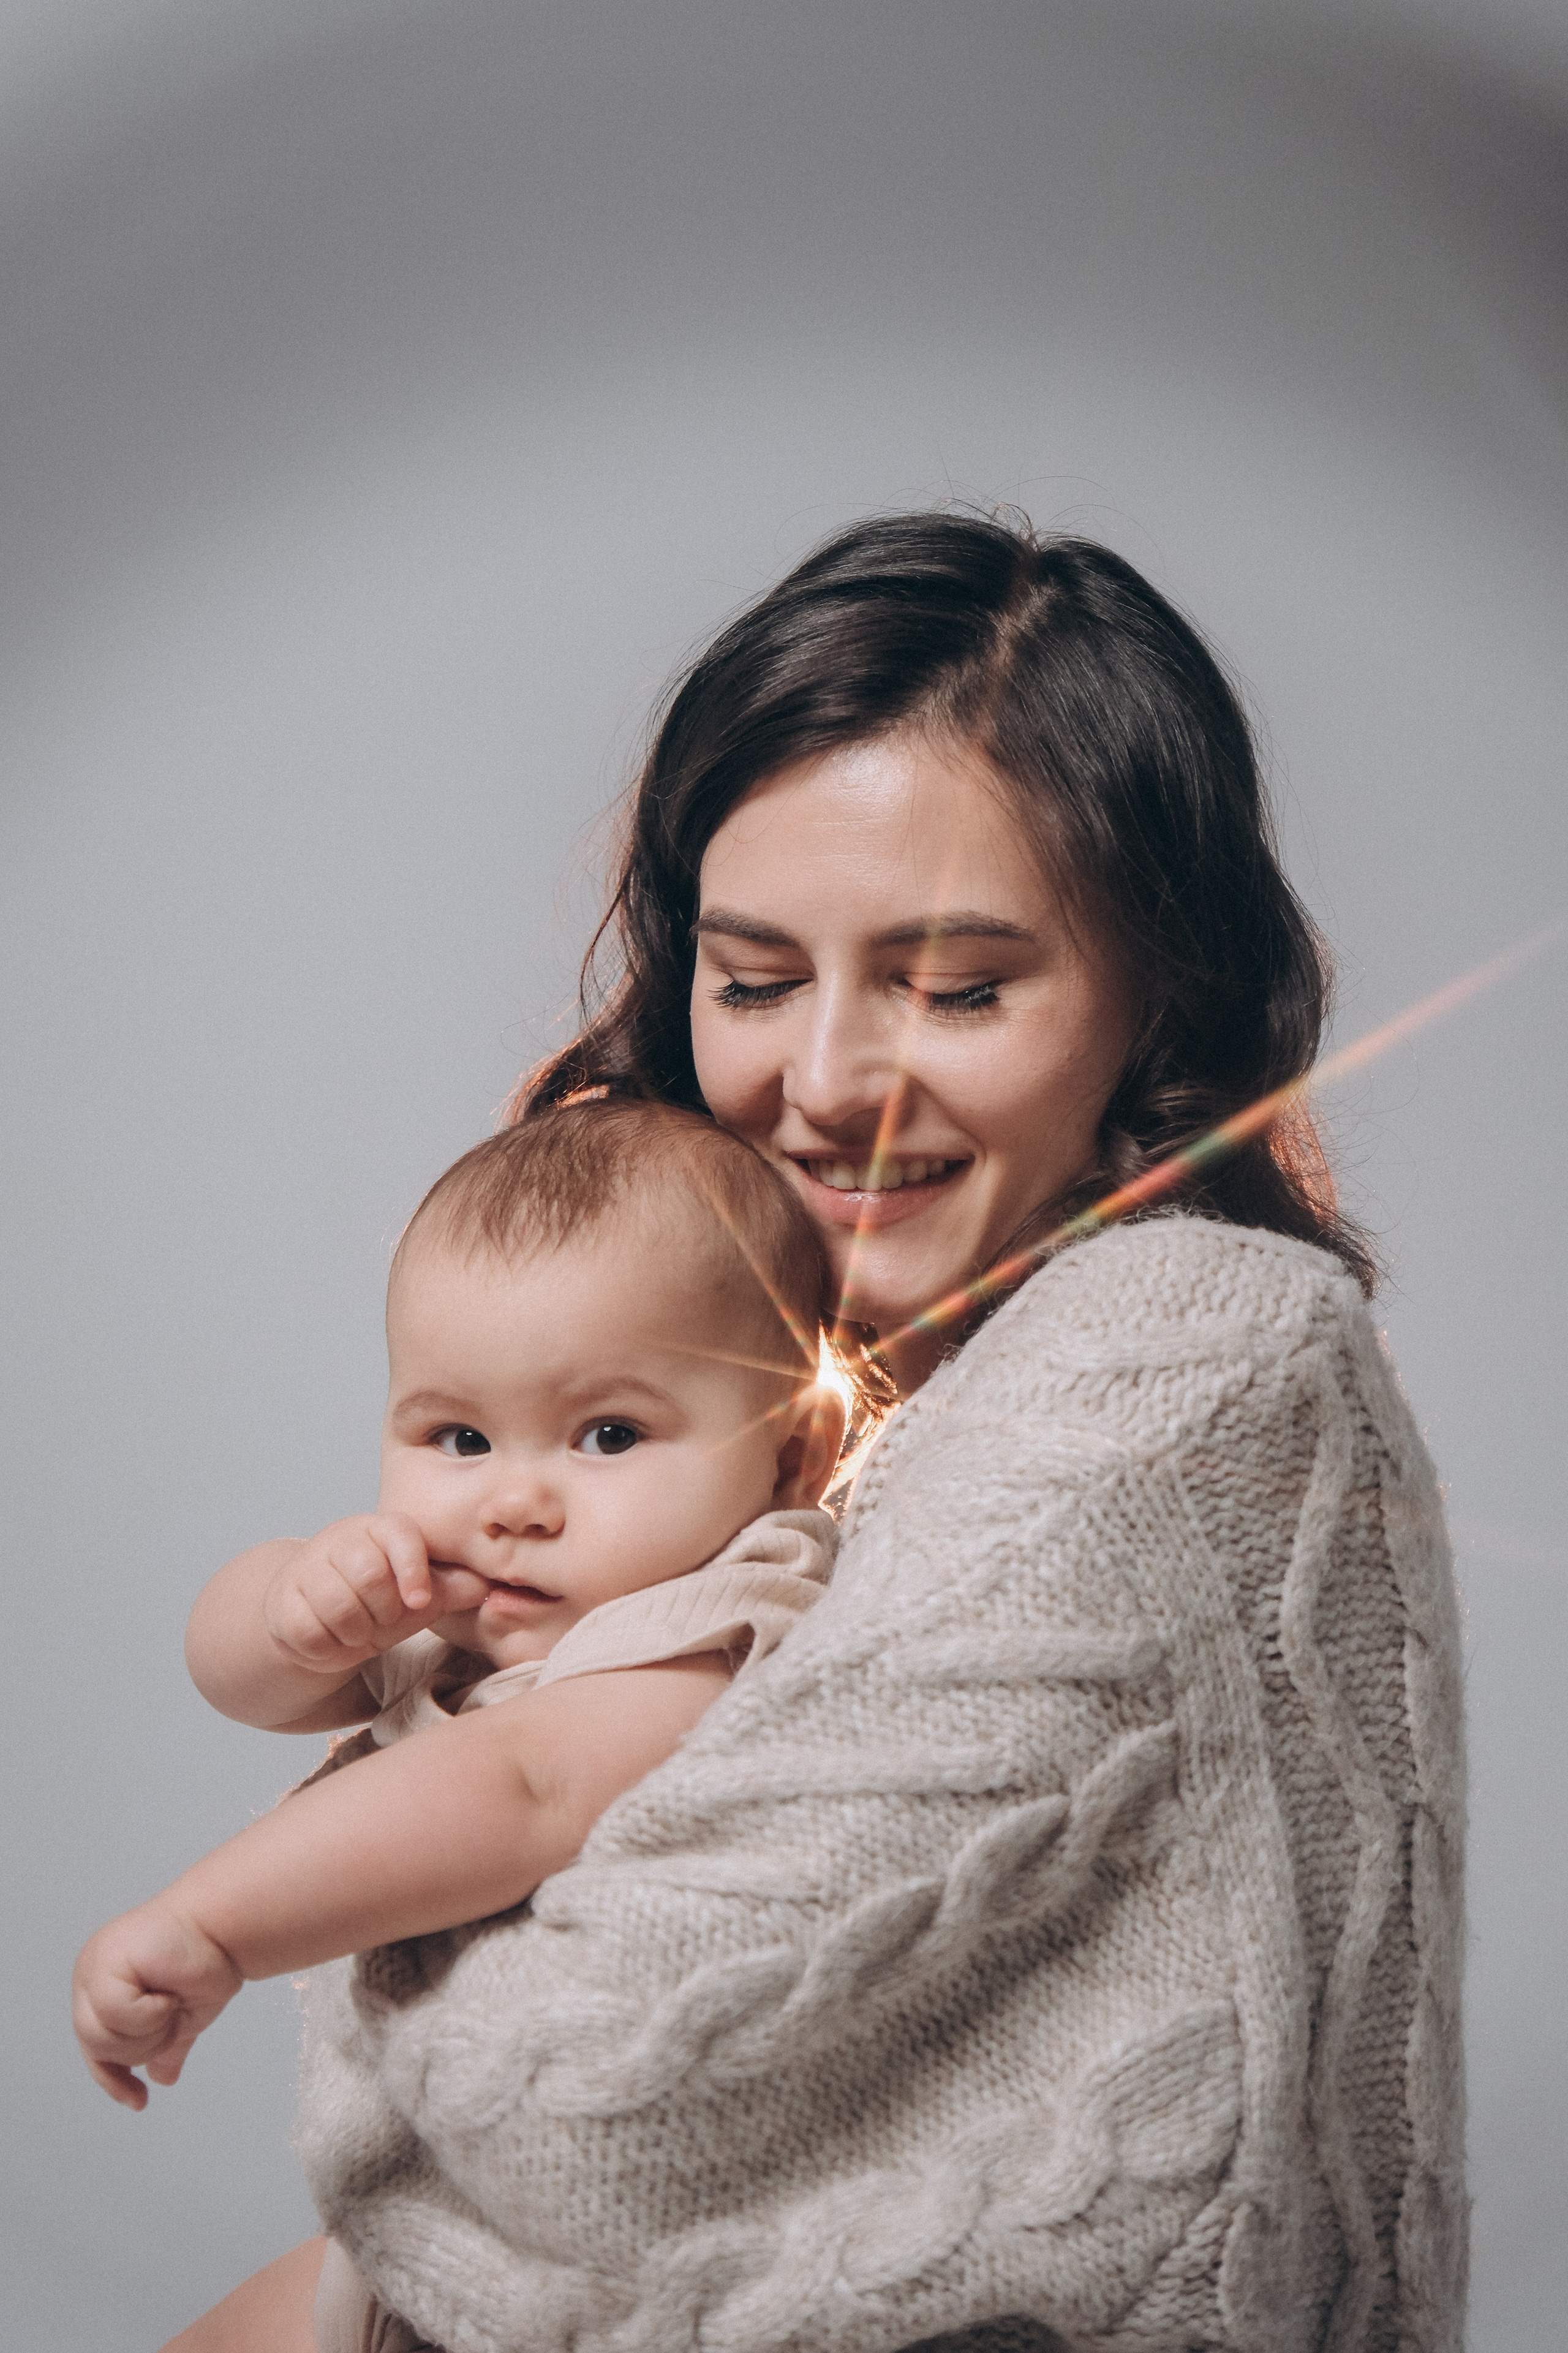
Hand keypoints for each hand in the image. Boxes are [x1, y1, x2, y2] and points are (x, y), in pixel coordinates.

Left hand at [72, 1904, 243, 2108]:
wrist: (223, 1929)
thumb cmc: (206, 1962)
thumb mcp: (182, 2018)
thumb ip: (166, 2047)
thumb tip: (162, 2077)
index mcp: (101, 1991)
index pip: (95, 2049)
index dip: (113, 2079)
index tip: (139, 2101)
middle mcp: (90, 1978)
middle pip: (95, 2045)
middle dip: (143, 2046)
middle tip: (172, 2018)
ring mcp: (94, 1968)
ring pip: (102, 2036)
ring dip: (148, 2031)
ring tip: (171, 2003)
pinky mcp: (107, 1961)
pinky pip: (116, 2013)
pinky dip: (149, 2013)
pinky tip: (167, 1993)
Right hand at [261, 1514, 490, 1680]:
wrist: (318, 1618)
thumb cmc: (379, 1601)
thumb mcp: (419, 1594)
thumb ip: (453, 1587)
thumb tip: (489, 1584)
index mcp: (381, 1530)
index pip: (399, 1534)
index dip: (412, 1569)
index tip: (419, 1601)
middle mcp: (341, 1539)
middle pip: (370, 1576)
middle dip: (384, 1612)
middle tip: (384, 1620)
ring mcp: (307, 1569)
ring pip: (340, 1606)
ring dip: (357, 1633)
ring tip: (360, 1631)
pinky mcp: (283, 1603)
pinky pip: (312, 1632)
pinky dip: (329, 1648)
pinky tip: (333, 1640)